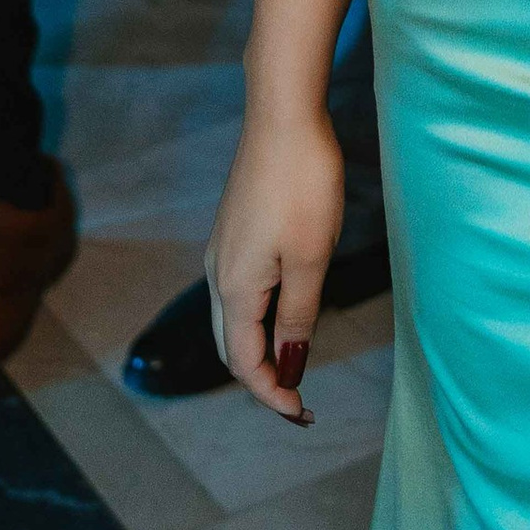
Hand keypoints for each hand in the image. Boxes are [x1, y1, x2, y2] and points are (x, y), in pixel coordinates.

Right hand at [207, 105, 343, 422]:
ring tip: (293, 365)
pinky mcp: (233, 232)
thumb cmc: (302, 185)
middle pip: (231, 347)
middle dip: (260, 379)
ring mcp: (222, 251)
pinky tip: (284, 315)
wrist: (282, 116)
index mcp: (235, 287)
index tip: (302, 412)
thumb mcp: (310, 258)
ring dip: (257, 350)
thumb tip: (287, 366)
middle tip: (296, 400)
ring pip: (233, 320)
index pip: (245, 363)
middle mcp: (218, 274)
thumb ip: (297, 317)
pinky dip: (257, 319)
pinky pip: (239, 293)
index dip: (271, 394)